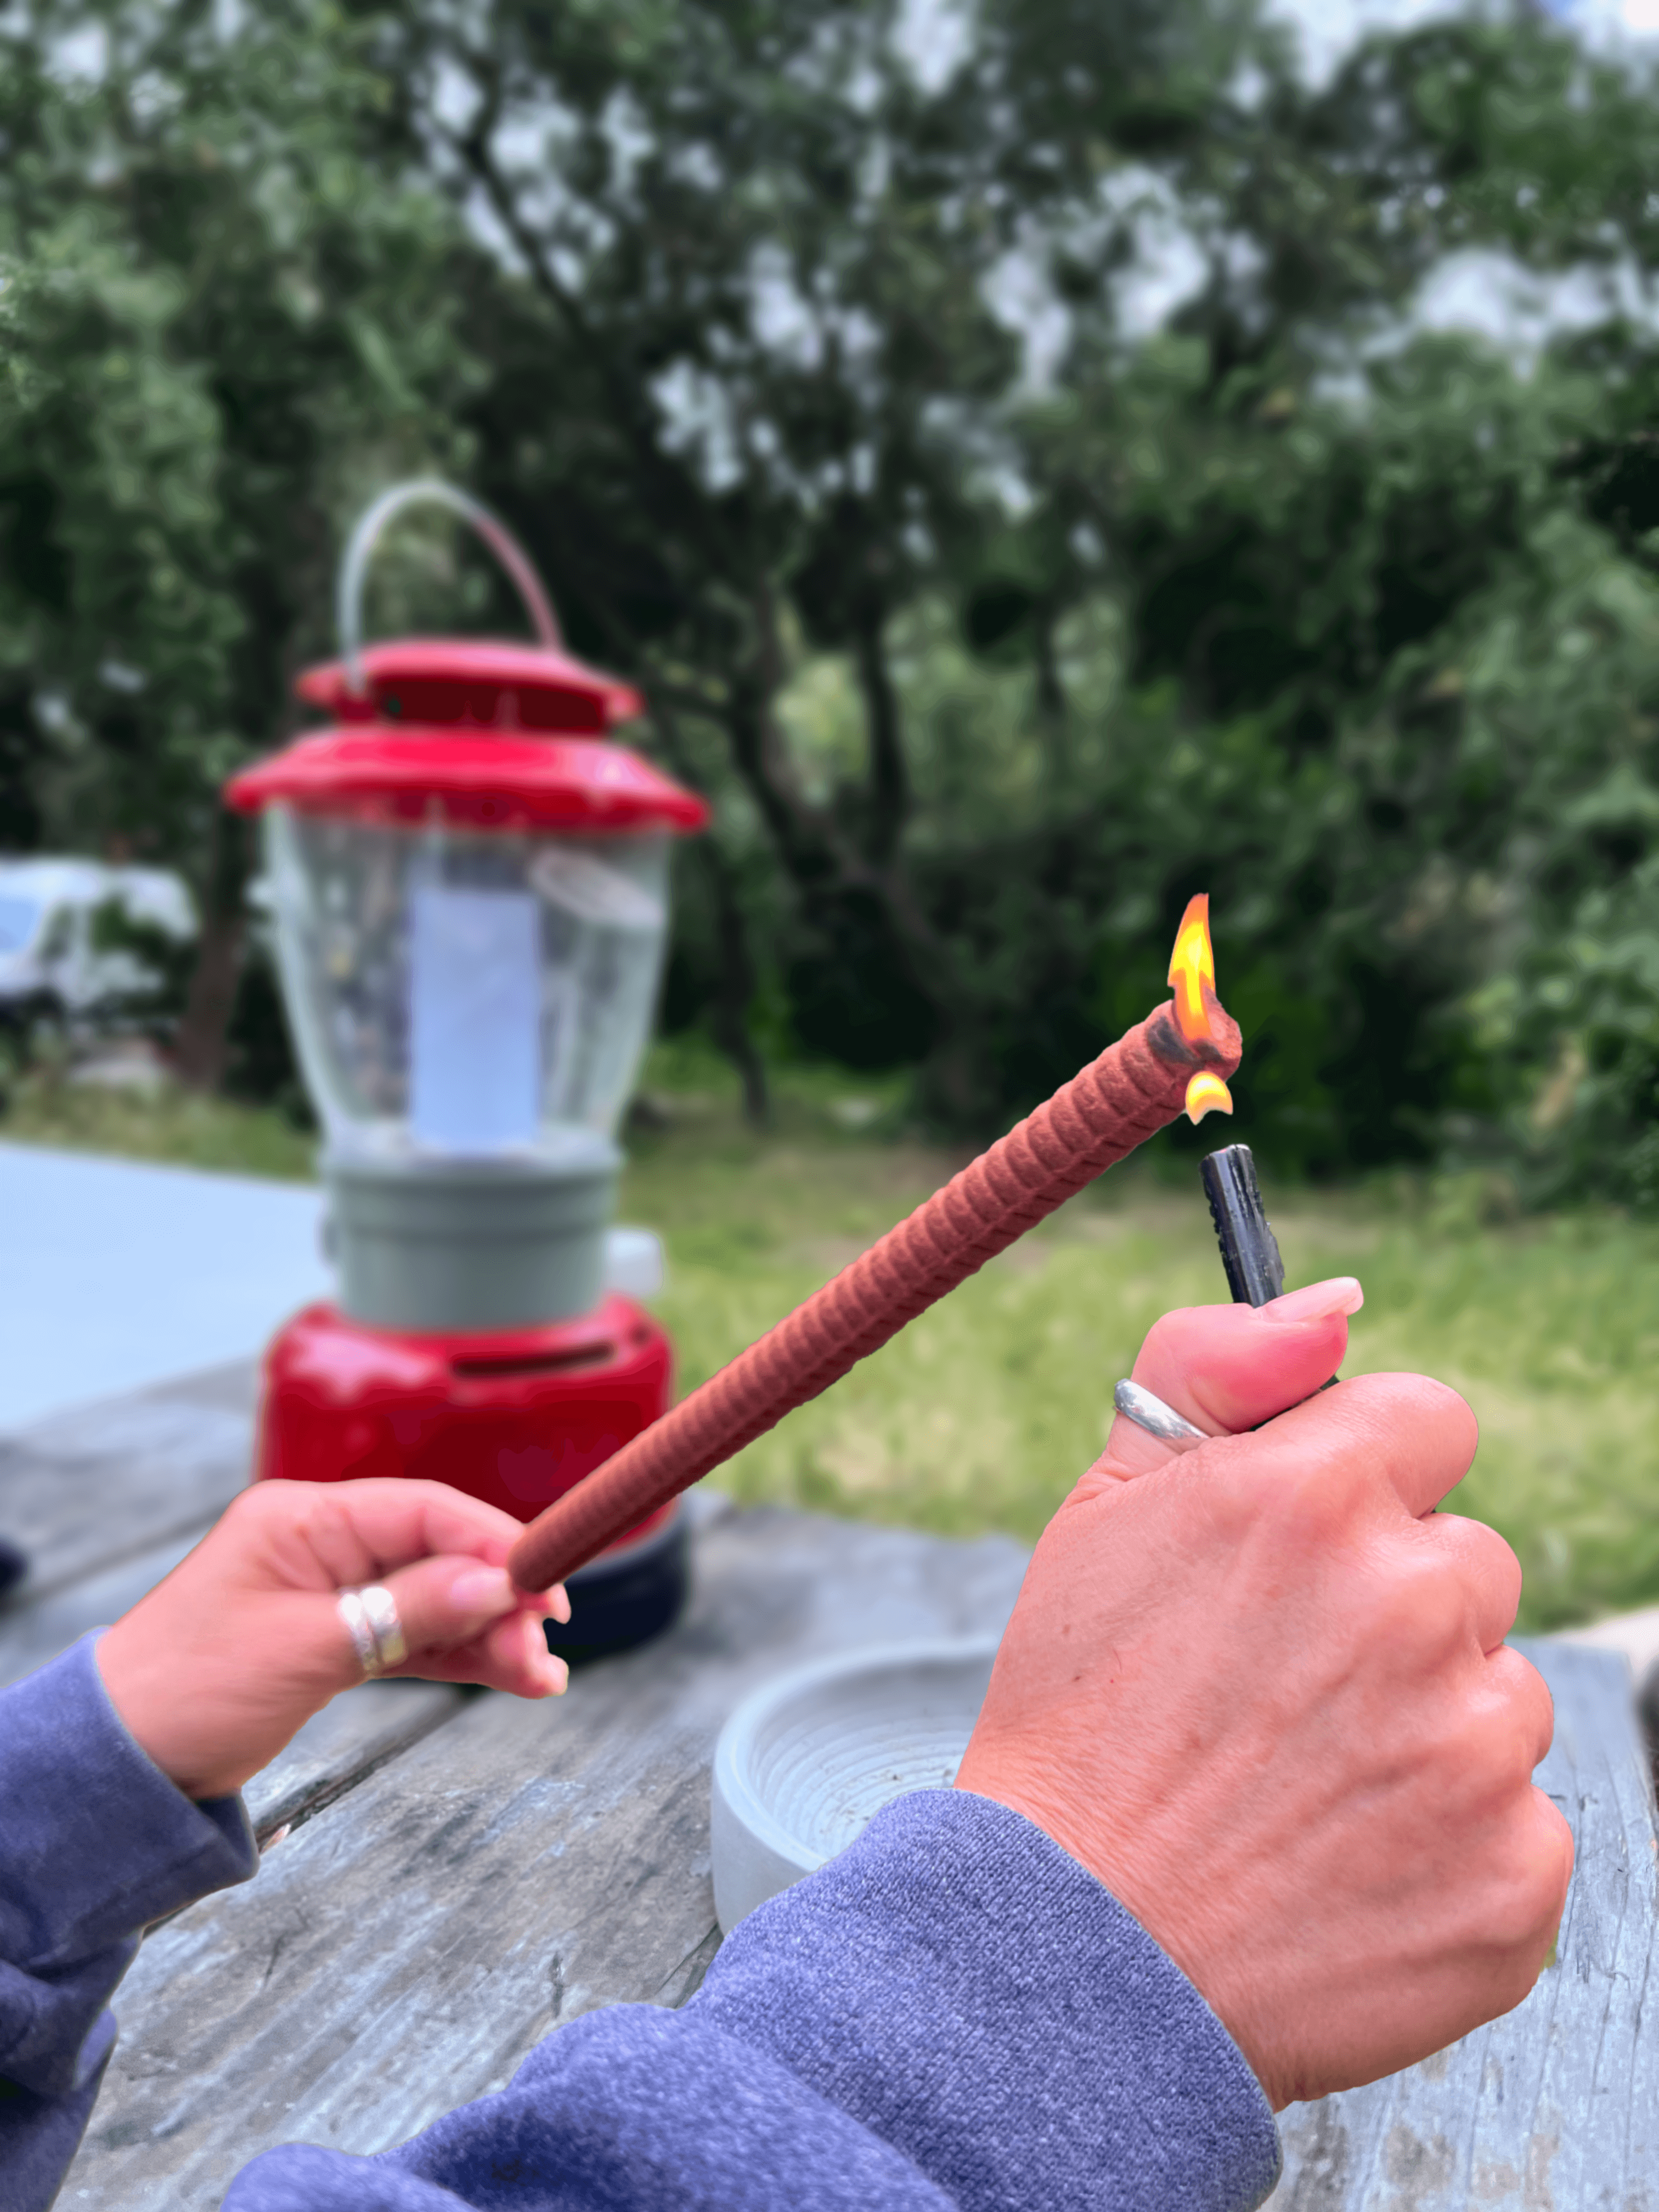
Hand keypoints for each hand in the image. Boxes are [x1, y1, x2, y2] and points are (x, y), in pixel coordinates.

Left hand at [96, 1478, 570, 1801]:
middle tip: (544, 1648)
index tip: (542, 1582)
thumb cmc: (187, 1692)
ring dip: (491, 1635)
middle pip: (438, 1557)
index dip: (491, 1543)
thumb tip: (496, 1584)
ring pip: (435, 1602)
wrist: (121, 1765)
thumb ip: (406, 1610)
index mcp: (303, 1520)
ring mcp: (330, 1594)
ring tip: (542, 1675)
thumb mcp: (306, 1648)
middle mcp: (323, 1546)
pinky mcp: (335, 1641)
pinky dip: (460, 1657)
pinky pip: (414, 1638)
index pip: (422, 1510)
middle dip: (499, 1600)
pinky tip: (508, 1675)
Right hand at [955, 1279, 1571, 2109]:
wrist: (1074, 1957)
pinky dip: (1450, 1843)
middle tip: (1282, 1689)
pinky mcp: (1517, 1874)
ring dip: (1427, 1725)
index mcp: (1312, 1493)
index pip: (1432, 1418)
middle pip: (1469, 1560)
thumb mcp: (1101, 1510)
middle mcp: (1411, 1601)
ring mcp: (1476, 1745)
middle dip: (1394, 1606)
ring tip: (1305, 1786)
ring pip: (1500, 1690)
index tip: (1311, 1546)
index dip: (1367, 1478)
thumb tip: (1338, 1305)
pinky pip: (1522, 1819)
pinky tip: (1348, 1865)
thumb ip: (1213, 1366)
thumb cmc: (1079, 1722)